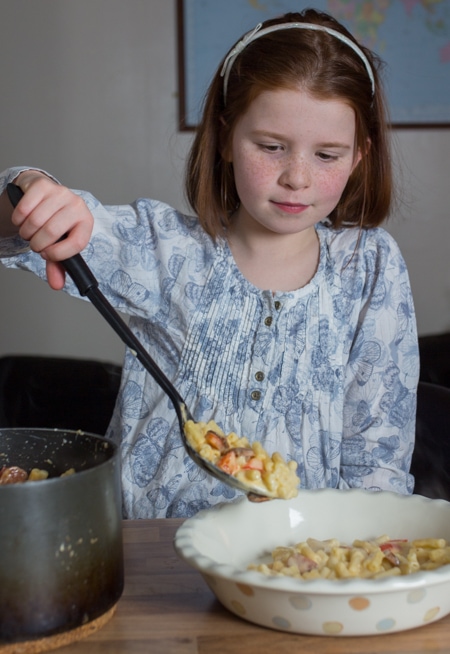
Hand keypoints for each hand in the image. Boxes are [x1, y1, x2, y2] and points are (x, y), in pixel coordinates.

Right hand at [12, 172, 93, 289]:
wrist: (44, 196)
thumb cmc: (54, 222)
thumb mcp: (59, 244)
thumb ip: (58, 265)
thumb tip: (56, 285)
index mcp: (86, 222)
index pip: (76, 244)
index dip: (58, 254)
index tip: (47, 255)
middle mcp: (77, 205)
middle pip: (52, 231)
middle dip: (38, 243)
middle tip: (35, 243)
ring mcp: (60, 192)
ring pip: (36, 221)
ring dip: (26, 232)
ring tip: (29, 232)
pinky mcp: (42, 185)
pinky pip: (24, 208)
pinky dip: (18, 219)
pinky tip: (22, 220)